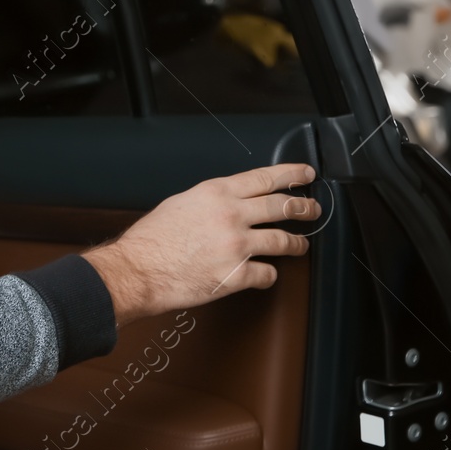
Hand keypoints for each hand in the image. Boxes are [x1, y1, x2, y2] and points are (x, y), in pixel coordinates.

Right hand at [81, 163, 319, 326]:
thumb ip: (211, 200)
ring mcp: (237, 246)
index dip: (291, 175)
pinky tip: (265, 274)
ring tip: (300, 245)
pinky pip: (267, 274)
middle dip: (304, 207)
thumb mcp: (181, 203)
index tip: (305, 174)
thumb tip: (232, 202)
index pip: (264, 178)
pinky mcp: (237, 275)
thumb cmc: (152, 239)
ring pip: (284, 241)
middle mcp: (231, 216)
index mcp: (216, 194)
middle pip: (282, 206)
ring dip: (297, 244)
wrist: (138, 269)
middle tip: (312, 209)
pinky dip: (268, 275)